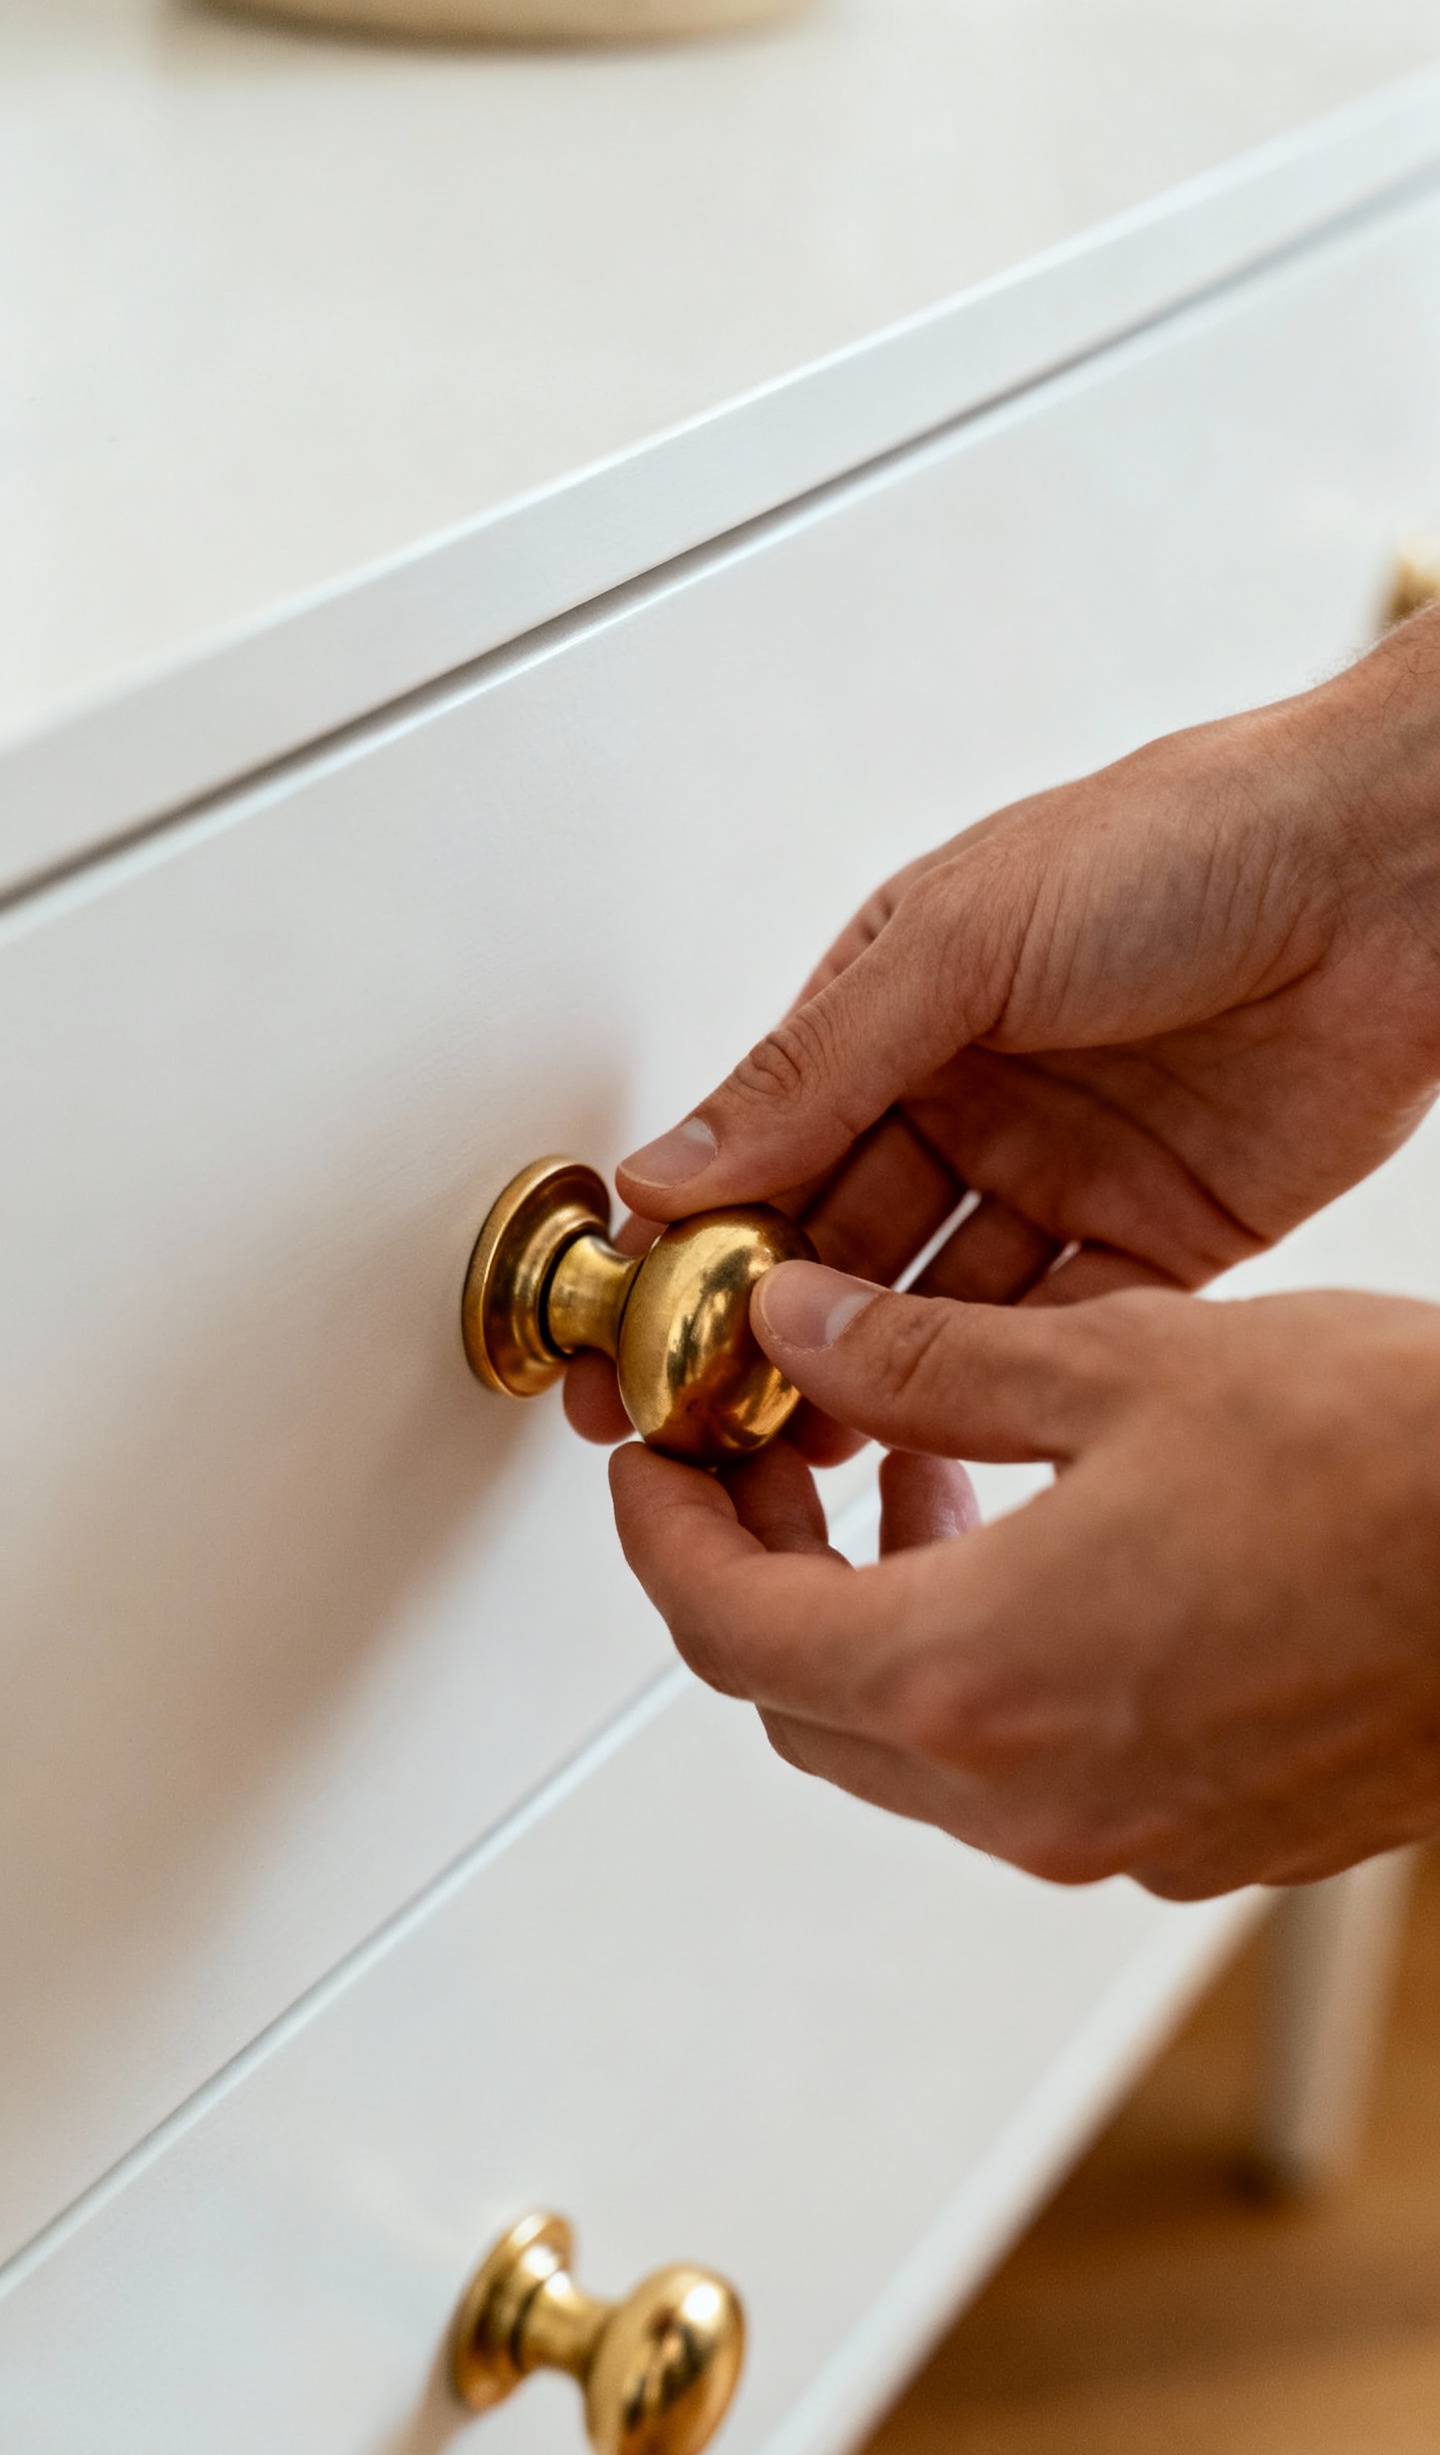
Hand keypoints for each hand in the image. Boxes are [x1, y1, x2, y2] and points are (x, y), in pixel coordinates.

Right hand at [605, 610, 1439, 1344]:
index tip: (634, 1328)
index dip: (697, 1237)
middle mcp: (974, 1097)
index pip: (769, 1146)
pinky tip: (944, 1422)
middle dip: (774, 1326)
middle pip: (844, 1242)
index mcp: (902, 1011)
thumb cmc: (1186, 841)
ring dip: (877, 1368)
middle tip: (707, 1412)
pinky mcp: (1164, 1237)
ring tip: (806, 1434)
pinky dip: (1002, 1378)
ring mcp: (1065, 1171)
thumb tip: (666, 1166)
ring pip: (943, 1303)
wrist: (1395, 870)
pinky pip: (1063, 1329)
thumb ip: (814, 1070)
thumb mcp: (962, 940)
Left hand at [611, 1270, 1439, 1896]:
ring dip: (869, 1620)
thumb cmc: (1389, 1467)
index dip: (660, 1534)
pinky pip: (1021, 1772)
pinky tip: (1030, 1551)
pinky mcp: (1200, 1840)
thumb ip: (925, 1363)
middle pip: (798, 1705)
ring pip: (910, 1747)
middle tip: (759, 1458)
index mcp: (977, 1677)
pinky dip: (978, 1671)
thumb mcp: (1124, 1363)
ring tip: (908, 1479)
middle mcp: (1031, 1796)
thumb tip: (793, 1334)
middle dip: (752, 1576)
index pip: (726, 1628)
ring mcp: (1120, 1839)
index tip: (647, 1462)